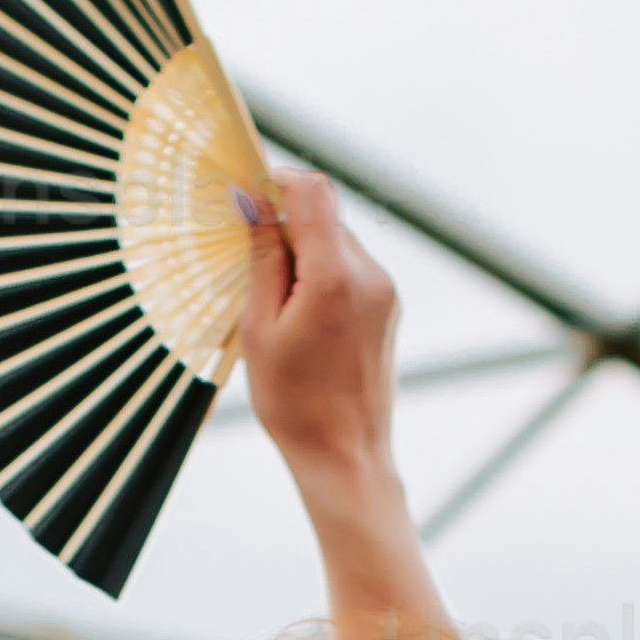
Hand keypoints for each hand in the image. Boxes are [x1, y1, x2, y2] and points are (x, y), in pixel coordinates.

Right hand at [236, 164, 400, 491]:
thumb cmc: (294, 403)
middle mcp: (369, 275)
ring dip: (305, 256)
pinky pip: (351, 270)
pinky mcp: (389, 307)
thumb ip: (263, 257)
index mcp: (334, 277)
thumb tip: (254, 201)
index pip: (313, 191)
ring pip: (337, 243)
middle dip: (287, 228)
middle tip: (254, 270)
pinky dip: (323, 276)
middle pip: (324, 217)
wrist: (344, 456)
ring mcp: (385, 291)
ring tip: (280, 308)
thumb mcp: (260, 327)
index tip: (249, 198)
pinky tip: (303, 319)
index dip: (279, 183)